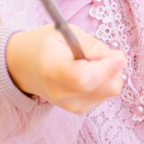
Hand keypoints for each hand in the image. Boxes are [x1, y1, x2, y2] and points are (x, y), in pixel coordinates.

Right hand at [5, 25, 123, 113]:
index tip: (118, 57)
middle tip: (101, 53)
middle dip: (113, 68)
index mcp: (52, 69)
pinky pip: (104, 95)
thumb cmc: (44, 45)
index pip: (84, 78)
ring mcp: (70, 105)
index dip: (106, 69)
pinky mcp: (78, 110)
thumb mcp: (64, 32)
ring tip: (89, 63)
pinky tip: (88, 74)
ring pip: (109, 91)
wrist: (24, 67)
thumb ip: (91, 45)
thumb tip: (116, 59)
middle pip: (104, 88)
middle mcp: (61, 93)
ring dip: (109, 75)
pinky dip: (103, 83)